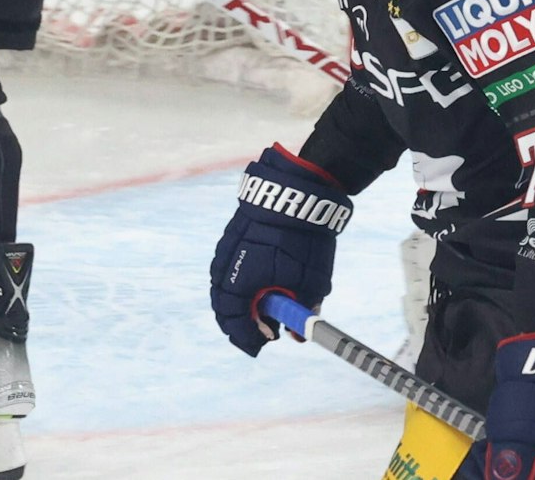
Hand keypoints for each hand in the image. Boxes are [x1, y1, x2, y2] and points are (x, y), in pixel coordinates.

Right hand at [208, 145, 350, 356]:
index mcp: (242, 285)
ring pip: (222, 287)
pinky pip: (226, 267)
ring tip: (262, 307)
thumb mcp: (312, 282)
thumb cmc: (305, 240)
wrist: (297, 191)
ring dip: (238, 302)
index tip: (264, 344)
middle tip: (261, 331)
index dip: (250, 338)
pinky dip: (237, 282)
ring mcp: (226, 249)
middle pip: (224, 307)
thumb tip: (297, 335)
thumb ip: (301, 312)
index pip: (236, 324)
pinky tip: (256, 282)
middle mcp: (226, 269)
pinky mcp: (230, 235)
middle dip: (241, 323)